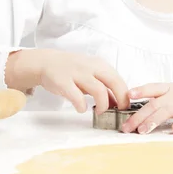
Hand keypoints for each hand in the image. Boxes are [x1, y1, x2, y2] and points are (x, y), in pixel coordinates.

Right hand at [5, 49, 129, 113]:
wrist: (47, 62)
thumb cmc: (72, 70)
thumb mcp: (91, 75)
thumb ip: (104, 87)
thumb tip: (118, 103)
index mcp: (100, 65)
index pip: (119, 79)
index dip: (125, 95)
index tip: (125, 107)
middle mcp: (91, 67)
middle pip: (114, 82)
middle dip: (120, 99)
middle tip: (118, 111)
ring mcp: (77, 73)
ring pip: (98, 90)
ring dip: (103, 104)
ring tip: (99, 111)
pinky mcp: (63, 82)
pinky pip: (77, 97)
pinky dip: (82, 106)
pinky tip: (81, 108)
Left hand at [122, 77, 172, 133]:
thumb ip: (156, 98)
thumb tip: (133, 107)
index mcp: (169, 89)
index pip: (152, 88)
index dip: (140, 90)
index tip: (128, 95)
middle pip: (155, 104)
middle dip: (139, 116)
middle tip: (127, 127)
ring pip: (167, 111)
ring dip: (154, 120)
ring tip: (142, 130)